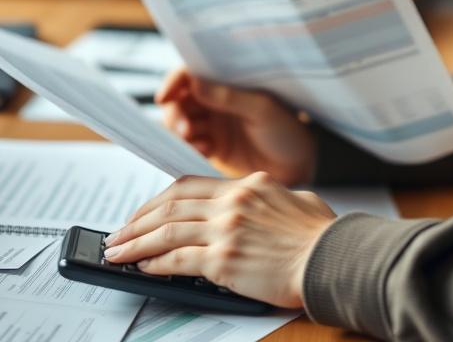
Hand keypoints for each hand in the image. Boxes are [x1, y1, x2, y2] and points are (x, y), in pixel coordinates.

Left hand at [102, 172, 336, 307]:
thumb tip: (262, 204)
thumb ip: (272, 199)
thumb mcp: (297, 202)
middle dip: (137, 222)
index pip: (188, 187)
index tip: (143, 213)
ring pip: (166, 231)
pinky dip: (155, 263)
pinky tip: (143, 267)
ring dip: (136, 243)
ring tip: (117, 253)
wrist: (334, 260)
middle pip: (170, 206)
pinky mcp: (225, 259)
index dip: (158, 201)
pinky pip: (177, 260)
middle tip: (118, 234)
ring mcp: (227, 229)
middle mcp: (233, 202)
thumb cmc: (323, 237)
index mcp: (247, 185)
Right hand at [156, 68, 316, 185]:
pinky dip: (190, 147)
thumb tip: (195, 83)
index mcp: (227, 83)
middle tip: (186, 129)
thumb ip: (229, 98)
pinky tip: (206, 151)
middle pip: (178, 100)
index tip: (164, 97)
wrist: (301, 167)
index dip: (173, 83)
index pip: (190, 75)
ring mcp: (212, 124)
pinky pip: (188, 144)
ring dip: (182, 132)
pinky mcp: (212, 147)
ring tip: (201, 143)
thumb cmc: (288, 131)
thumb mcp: (262, 110)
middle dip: (176, 114)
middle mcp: (215, 100)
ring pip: (179, 123)